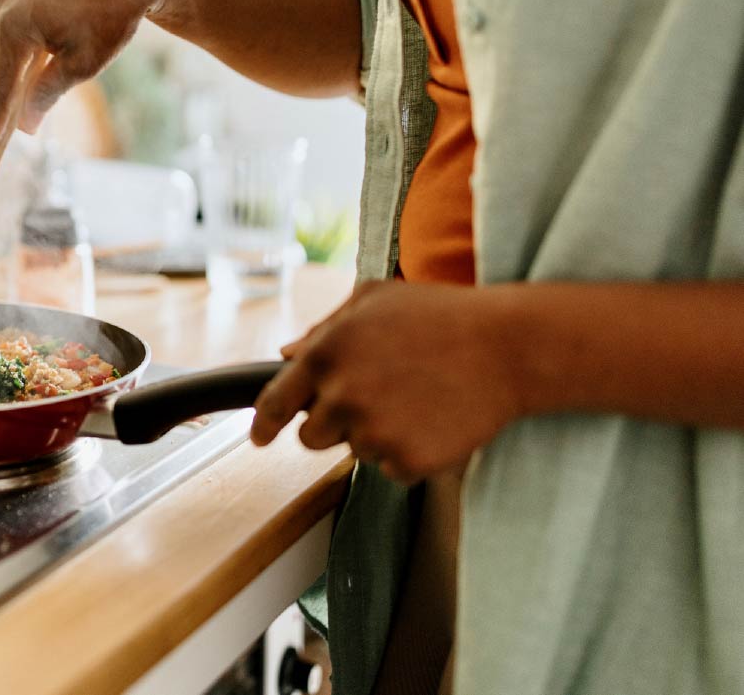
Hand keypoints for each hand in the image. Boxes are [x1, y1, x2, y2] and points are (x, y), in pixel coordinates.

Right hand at [0, 0, 168, 159]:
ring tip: (34, 97)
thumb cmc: (111, 17)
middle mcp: (0, 9)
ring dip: (4, 81)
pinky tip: (38, 70)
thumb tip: (23, 128)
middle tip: (12, 132)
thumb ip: (46, 96)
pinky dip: (11, 61)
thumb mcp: (82, 66)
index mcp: (15, 27)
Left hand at [250, 281, 525, 482]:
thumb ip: (324, 329)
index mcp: (326, 353)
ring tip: (416, 397)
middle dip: (334, 422)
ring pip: (355, 451)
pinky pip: (391, 469)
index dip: (263, 424)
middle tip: (375, 398)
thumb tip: (286, 355)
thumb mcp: (375, 299)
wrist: (509, 348)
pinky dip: (408, 452)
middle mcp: (342, 395)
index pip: (274, 402)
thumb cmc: (442, 315)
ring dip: (376, 434)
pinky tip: (435, 419)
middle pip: (311, 436)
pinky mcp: (407, 461)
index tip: (259, 437)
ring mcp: (374, 432)